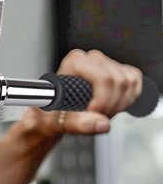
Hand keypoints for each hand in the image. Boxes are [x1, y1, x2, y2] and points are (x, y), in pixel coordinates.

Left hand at [21, 49, 141, 136]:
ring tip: (99, 114)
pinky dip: (127, 101)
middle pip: (119, 81)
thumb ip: (77, 123)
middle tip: (95, 118)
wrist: (51, 116)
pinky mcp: (119, 71)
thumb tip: (101, 124)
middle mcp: (91, 59)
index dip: (102, 101)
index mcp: (74, 62)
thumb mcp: (55, 122)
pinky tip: (110, 107)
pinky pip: (135, 84)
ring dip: (119, 105)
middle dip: (111, 106)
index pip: (103, 78)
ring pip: (129, 83)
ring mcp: (106, 64)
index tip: (92, 115)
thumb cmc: (48, 115)